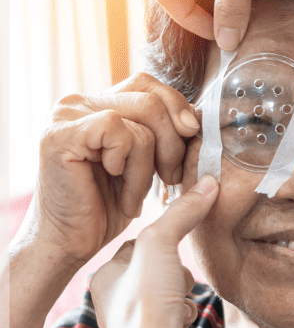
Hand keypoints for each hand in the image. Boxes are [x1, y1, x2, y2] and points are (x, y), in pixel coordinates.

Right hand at [27, 72, 200, 267]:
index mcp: (98, 103)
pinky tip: (118, 190)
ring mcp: (66, 116)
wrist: (69, 243)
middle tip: (170, 178)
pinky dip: (130, 167)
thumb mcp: (145, 164)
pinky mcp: (61, 134)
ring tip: (135, 196)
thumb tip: (196, 115)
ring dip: (148, 169)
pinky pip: (119, 134)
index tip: (191, 139)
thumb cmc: (106, 207)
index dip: (177, 109)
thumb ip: (163, 134)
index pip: (149, 84)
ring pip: (141, 124)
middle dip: (173, 144)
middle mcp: (79, 102)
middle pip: (151, 99)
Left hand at [90, 176, 218, 327]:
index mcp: (106, 277)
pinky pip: (183, 313)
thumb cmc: (144, 305)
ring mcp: (139, 322)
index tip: (174, 242)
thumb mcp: (159, 243)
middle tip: (173, 279)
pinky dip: (188, 314)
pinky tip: (181, 323)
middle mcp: (118, 299)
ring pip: (176, 290)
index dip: (163, 240)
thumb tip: (209, 183)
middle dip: (177, 272)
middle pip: (163, 267)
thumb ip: (182, 212)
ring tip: (175, 304)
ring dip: (184, 294)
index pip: (141, 243)